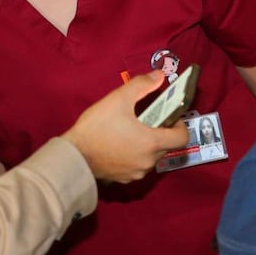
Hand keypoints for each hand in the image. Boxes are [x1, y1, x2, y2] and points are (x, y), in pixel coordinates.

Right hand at [62, 71, 189, 182]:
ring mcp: (136, 173)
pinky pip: (136, 166)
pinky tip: (118, 146)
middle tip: (144, 119)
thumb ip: (142, 85)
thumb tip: (160, 75)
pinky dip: (133, 156)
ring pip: (150, 157)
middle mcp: (148, 162)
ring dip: (146, 145)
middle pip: (165, 146)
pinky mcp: (123, 179)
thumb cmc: (97, 127)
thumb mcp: (118, 99)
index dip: (179, 125)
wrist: (73, 156)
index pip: (182, 138)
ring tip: (129, 131)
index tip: (169, 117)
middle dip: (159, 132)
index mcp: (152, 143)